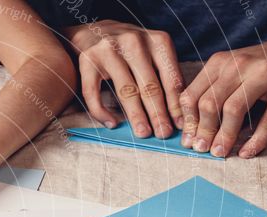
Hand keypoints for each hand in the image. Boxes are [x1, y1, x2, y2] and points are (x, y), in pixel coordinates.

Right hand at [65, 20, 183, 137]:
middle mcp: (134, 42)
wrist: (93, 32)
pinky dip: (102, 112)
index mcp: (157, 41)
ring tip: (143, 132)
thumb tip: (176, 114)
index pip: (170, 78)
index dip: (175, 104)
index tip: (180, 125)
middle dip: (158, 113)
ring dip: (136, 115)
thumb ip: (164, 75)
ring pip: (126, 90)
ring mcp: (109, 51)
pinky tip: (112, 124)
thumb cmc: (128, 50)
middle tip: (163, 134)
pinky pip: (94, 93)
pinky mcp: (87, 61)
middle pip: (150, 86)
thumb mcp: (153, 54)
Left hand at [179, 36, 266, 157]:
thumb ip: (208, 94)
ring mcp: (266, 72)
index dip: (187, 122)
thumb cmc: (257, 69)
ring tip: (219, 152)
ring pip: (234, 110)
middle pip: (210, 103)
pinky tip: (246, 152)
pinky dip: (256, 140)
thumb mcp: (228, 73)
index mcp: (219, 62)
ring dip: (224, 136)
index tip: (188, 141)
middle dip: (203, 131)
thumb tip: (189, 131)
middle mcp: (240, 64)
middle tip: (202, 149)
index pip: (191, 95)